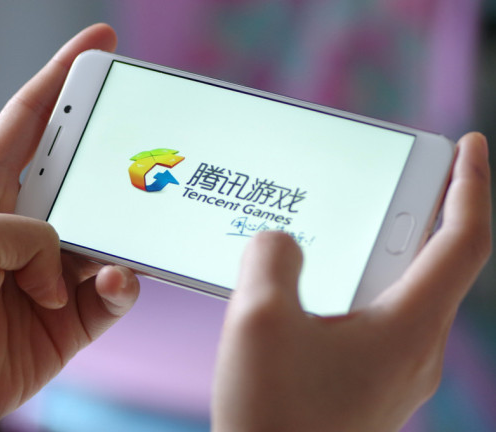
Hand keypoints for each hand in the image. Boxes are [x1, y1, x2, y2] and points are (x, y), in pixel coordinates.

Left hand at [0, 24, 138, 426]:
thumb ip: (26, 230)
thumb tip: (71, 258)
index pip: (31, 120)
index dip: (64, 77)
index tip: (99, 44)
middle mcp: (27, 227)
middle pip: (84, 173)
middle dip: (116, 156)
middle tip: (150, 146)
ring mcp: (54, 271)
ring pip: (111, 235)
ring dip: (123, 236)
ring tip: (120, 240)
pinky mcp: (75, 313)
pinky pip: (116, 289)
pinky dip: (123, 284)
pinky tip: (111, 283)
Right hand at [212, 133, 491, 431]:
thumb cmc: (274, 418)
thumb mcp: (259, 320)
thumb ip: (272, 258)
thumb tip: (280, 244)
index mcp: (407, 327)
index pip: (463, 240)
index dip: (471, 184)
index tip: (469, 144)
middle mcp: (414, 351)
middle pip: (438, 265)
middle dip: (426, 212)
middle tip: (405, 176)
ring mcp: (393, 373)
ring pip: (403, 294)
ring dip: (385, 253)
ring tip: (350, 227)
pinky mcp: (367, 386)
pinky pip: (374, 321)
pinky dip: (357, 289)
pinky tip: (313, 288)